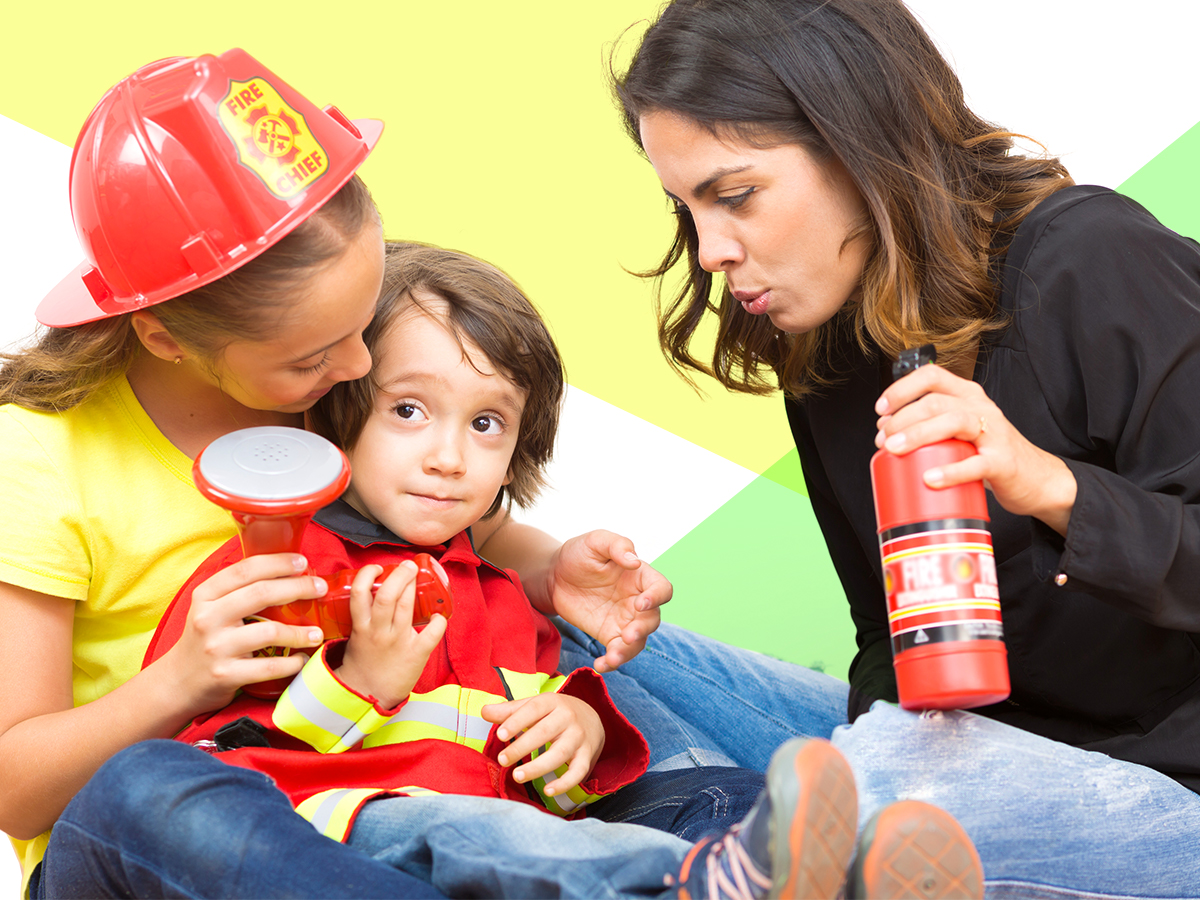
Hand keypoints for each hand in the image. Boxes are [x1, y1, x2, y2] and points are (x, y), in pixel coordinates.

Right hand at [162, 553, 329, 711]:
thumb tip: (286, 569)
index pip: (246, 569)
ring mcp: (216, 647)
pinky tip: (302, 659)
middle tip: (320, 588)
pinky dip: (292, 663)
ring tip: (317, 633)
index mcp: (206, 595)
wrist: (178, 683)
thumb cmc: (205, 640)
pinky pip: (269, 666)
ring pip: (270, 631)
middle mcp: (208, 618)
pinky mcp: (226, 675)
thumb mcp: (211, 608)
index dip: (278, 562)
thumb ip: (238, 590)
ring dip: (300, 632)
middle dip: (298, 587)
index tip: (303, 562)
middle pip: (262, 593)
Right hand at [337, 562, 446, 707]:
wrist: (366, 696)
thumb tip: (373, 589)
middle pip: (388, 594)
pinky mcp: (415, 654)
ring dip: (415, 587)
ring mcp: (398, 642)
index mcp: (361, 626)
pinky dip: (438, 621)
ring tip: (419, 576)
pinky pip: (431, 634)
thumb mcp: (355, 635)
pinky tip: (438, 616)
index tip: (378, 568)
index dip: (368, 574)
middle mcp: (379, 631)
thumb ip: (364, 614)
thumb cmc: (362, 663)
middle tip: (408, 565)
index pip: (360, 592)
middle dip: (401, 574)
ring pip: (407, 606)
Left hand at [482, 693, 604, 796]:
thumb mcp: (534, 706)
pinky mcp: (587, 756)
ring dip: (538, 767)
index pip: (533, 709)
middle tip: (502, 760)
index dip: (516, 722)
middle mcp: (568, 718)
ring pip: (560, 754)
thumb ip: (509, 711)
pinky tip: (548, 791)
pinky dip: (564, 783)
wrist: (591, 718)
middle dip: (522, 747)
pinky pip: (578, 772)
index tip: (500, 735)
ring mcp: (579, 738)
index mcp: (552, 701)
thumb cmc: (554, 713)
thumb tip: (484, 711)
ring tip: (517, 776)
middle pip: (544, 732)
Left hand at [544, 531, 671, 671]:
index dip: (656, 597)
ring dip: (629, 651)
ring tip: (613, 657)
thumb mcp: (595, 541)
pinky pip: (617, 652)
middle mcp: (637, 600)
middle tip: (628, 635)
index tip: (640, 604)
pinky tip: (600, 665)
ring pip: (638, 641)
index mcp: (640, 576)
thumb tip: (635, 562)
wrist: (553, 576)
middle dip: (643, 629)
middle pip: (653, 619)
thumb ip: (616, 545)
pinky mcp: (609, 634)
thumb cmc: (577, 554)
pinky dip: (612, 662)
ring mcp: (624, 620)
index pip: (661, 588)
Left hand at [875, 363, 1076, 533]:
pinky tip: (929, 478)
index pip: (931, 376)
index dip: (901, 389)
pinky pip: (975, 464)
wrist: (1036, 478)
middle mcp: (981, 408)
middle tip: (882, 439)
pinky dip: (950, 471)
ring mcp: (994, 433)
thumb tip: (886, 430)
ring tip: (894, 449)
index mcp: (967, 396)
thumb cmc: (990, 452)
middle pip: (935, 402)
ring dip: (918, 435)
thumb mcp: (960, 430)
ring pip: (953, 422)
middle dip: (902, 418)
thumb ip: (931, 424)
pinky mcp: (1003, 461)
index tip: (881, 410)